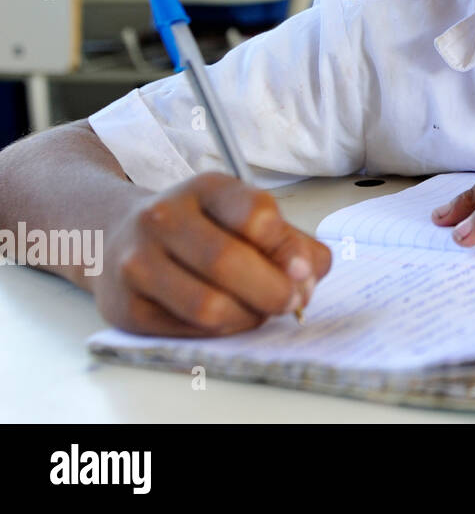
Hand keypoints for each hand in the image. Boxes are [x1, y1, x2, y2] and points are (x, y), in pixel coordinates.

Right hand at [93, 172, 331, 335]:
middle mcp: (163, 218)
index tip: (305, 272)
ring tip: (260, 311)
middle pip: (228, 262)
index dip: (288, 250)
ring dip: (249, 316)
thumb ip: (289, 240)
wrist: (117, 238)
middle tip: (292, 301)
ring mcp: (137, 262)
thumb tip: (311, 274)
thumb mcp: (244, 215)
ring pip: (208, 305)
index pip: (254, 214)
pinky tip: (230, 318)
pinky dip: (223, 331)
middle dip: (273, 291)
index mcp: (204, 188)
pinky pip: (188, 330)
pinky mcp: (126, 307)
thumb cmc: (200, 228)